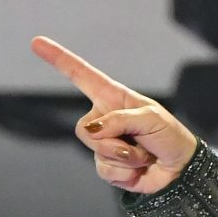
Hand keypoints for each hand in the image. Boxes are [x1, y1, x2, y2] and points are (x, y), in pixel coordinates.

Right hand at [34, 37, 199, 195]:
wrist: (180, 168)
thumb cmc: (169, 135)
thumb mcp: (150, 119)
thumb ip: (119, 120)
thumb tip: (92, 130)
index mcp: (113, 97)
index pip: (80, 75)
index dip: (59, 59)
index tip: (37, 43)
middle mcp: (104, 118)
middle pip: (84, 130)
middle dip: (112, 141)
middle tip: (138, 143)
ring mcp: (104, 143)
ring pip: (96, 152)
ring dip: (125, 158)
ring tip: (143, 155)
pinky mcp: (108, 166)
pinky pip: (104, 171)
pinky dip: (125, 173)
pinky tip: (138, 170)